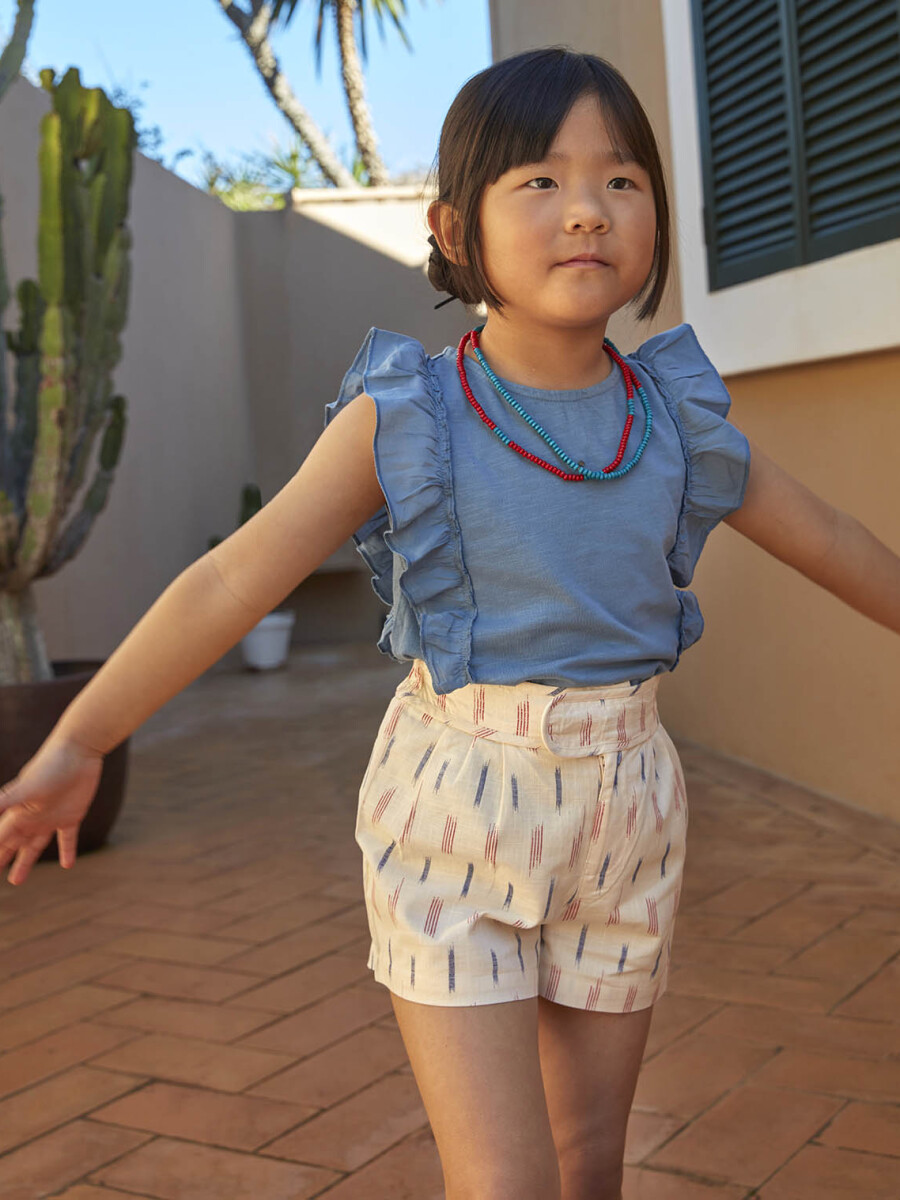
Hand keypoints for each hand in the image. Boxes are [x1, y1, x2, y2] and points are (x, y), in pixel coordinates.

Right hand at [0, 735, 104, 885]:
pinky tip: (68, 866)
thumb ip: (2, 804)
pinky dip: (68, 851)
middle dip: (3, 858)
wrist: (78, 750)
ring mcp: (51, 818)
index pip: (0, 839)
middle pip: (13, 844)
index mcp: (17, 813)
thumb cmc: (49, 766)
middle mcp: (31, 818)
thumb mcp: (24, 789)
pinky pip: (67, 838)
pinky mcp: (72, 816)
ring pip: (35, 846)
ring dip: (26, 862)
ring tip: (16, 880)